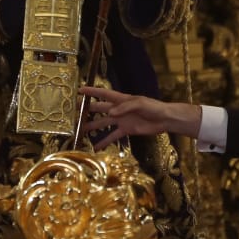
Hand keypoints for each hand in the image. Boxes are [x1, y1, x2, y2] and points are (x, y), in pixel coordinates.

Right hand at [79, 86, 200, 147]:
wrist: (164, 119)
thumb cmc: (154, 107)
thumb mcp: (140, 104)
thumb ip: (125, 107)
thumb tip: (110, 113)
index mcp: (121, 99)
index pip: (103, 94)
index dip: (91, 92)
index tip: (79, 90)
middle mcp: (118, 109)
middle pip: (99, 109)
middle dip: (87, 110)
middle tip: (74, 113)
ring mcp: (121, 120)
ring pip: (103, 123)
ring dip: (92, 127)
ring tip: (80, 131)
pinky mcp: (126, 130)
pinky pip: (113, 136)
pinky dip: (104, 142)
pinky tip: (96, 147)